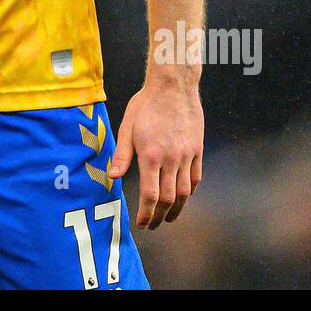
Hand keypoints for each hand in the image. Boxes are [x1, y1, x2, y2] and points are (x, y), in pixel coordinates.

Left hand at [109, 75, 203, 229]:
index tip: (142, 223)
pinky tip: (182, 196)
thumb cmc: (146, 104)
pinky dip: (189, 191)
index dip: (146, 213)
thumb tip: (113, 177)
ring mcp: (187, 155)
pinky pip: (196, 177)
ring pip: (185, 192)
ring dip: (176, 209)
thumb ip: (122, 154)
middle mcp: (171, 159)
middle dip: (159, 216)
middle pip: (168, 198)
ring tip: (168, 217)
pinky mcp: (197, 149)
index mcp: (151, 155)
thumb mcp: (127, 126)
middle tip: (153, 225)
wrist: (173, 85)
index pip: (150, 194)